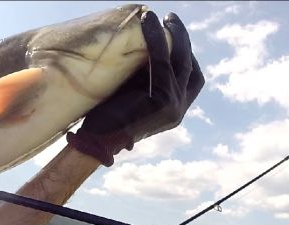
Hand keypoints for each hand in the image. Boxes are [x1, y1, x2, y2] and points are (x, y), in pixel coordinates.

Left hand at [66, 11, 204, 166]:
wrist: (95, 143)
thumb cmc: (104, 122)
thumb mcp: (129, 98)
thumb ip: (140, 82)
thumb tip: (139, 55)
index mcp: (173, 111)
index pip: (192, 79)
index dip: (187, 55)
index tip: (176, 36)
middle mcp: (179, 110)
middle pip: (190, 67)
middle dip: (183, 41)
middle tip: (173, 20)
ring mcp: (174, 106)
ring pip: (179, 60)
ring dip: (173, 34)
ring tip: (161, 16)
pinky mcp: (163, 100)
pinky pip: (161, 61)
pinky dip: (156, 39)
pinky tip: (148, 22)